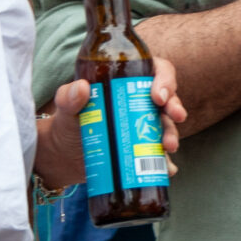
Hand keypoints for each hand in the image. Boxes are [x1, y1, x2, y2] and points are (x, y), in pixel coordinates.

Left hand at [33, 56, 189, 192]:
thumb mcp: (66, 107)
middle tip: (175, 116)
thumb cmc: (69, 122)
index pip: (157, 71)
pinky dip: (167, 163)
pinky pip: (162, 156)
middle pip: (169, 98)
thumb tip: (82, 88)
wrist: (65, 155)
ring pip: (168, 126)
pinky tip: (168, 169)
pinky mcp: (145, 151)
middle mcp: (143, 102)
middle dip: (175, 107)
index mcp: (130, 81)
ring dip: (173, 134)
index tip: (157, 95)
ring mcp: (146, 127)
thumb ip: (68, 96)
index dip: (164, 80)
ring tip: (168, 147)